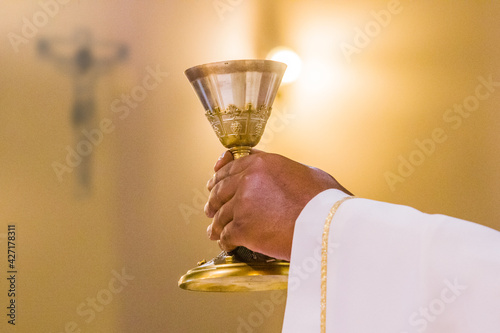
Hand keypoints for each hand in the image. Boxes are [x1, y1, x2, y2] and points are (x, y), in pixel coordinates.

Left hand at [205, 150, 351, 260]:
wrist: (327, 224)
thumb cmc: (324, 201)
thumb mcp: (305, 172)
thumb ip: (281, 169)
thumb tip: (276, 172)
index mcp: (262, 164)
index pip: (231, 167)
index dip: (219, 177)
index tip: (215, 183)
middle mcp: (248, 180)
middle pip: (221, 190)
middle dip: (214, 201)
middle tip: (211, 208)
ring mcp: (243, 204)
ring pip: (220, 215)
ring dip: (216, 225)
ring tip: (214, 231)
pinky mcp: (242, 228)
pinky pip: (226, 235)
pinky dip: (224, 242)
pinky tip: (226, 245)